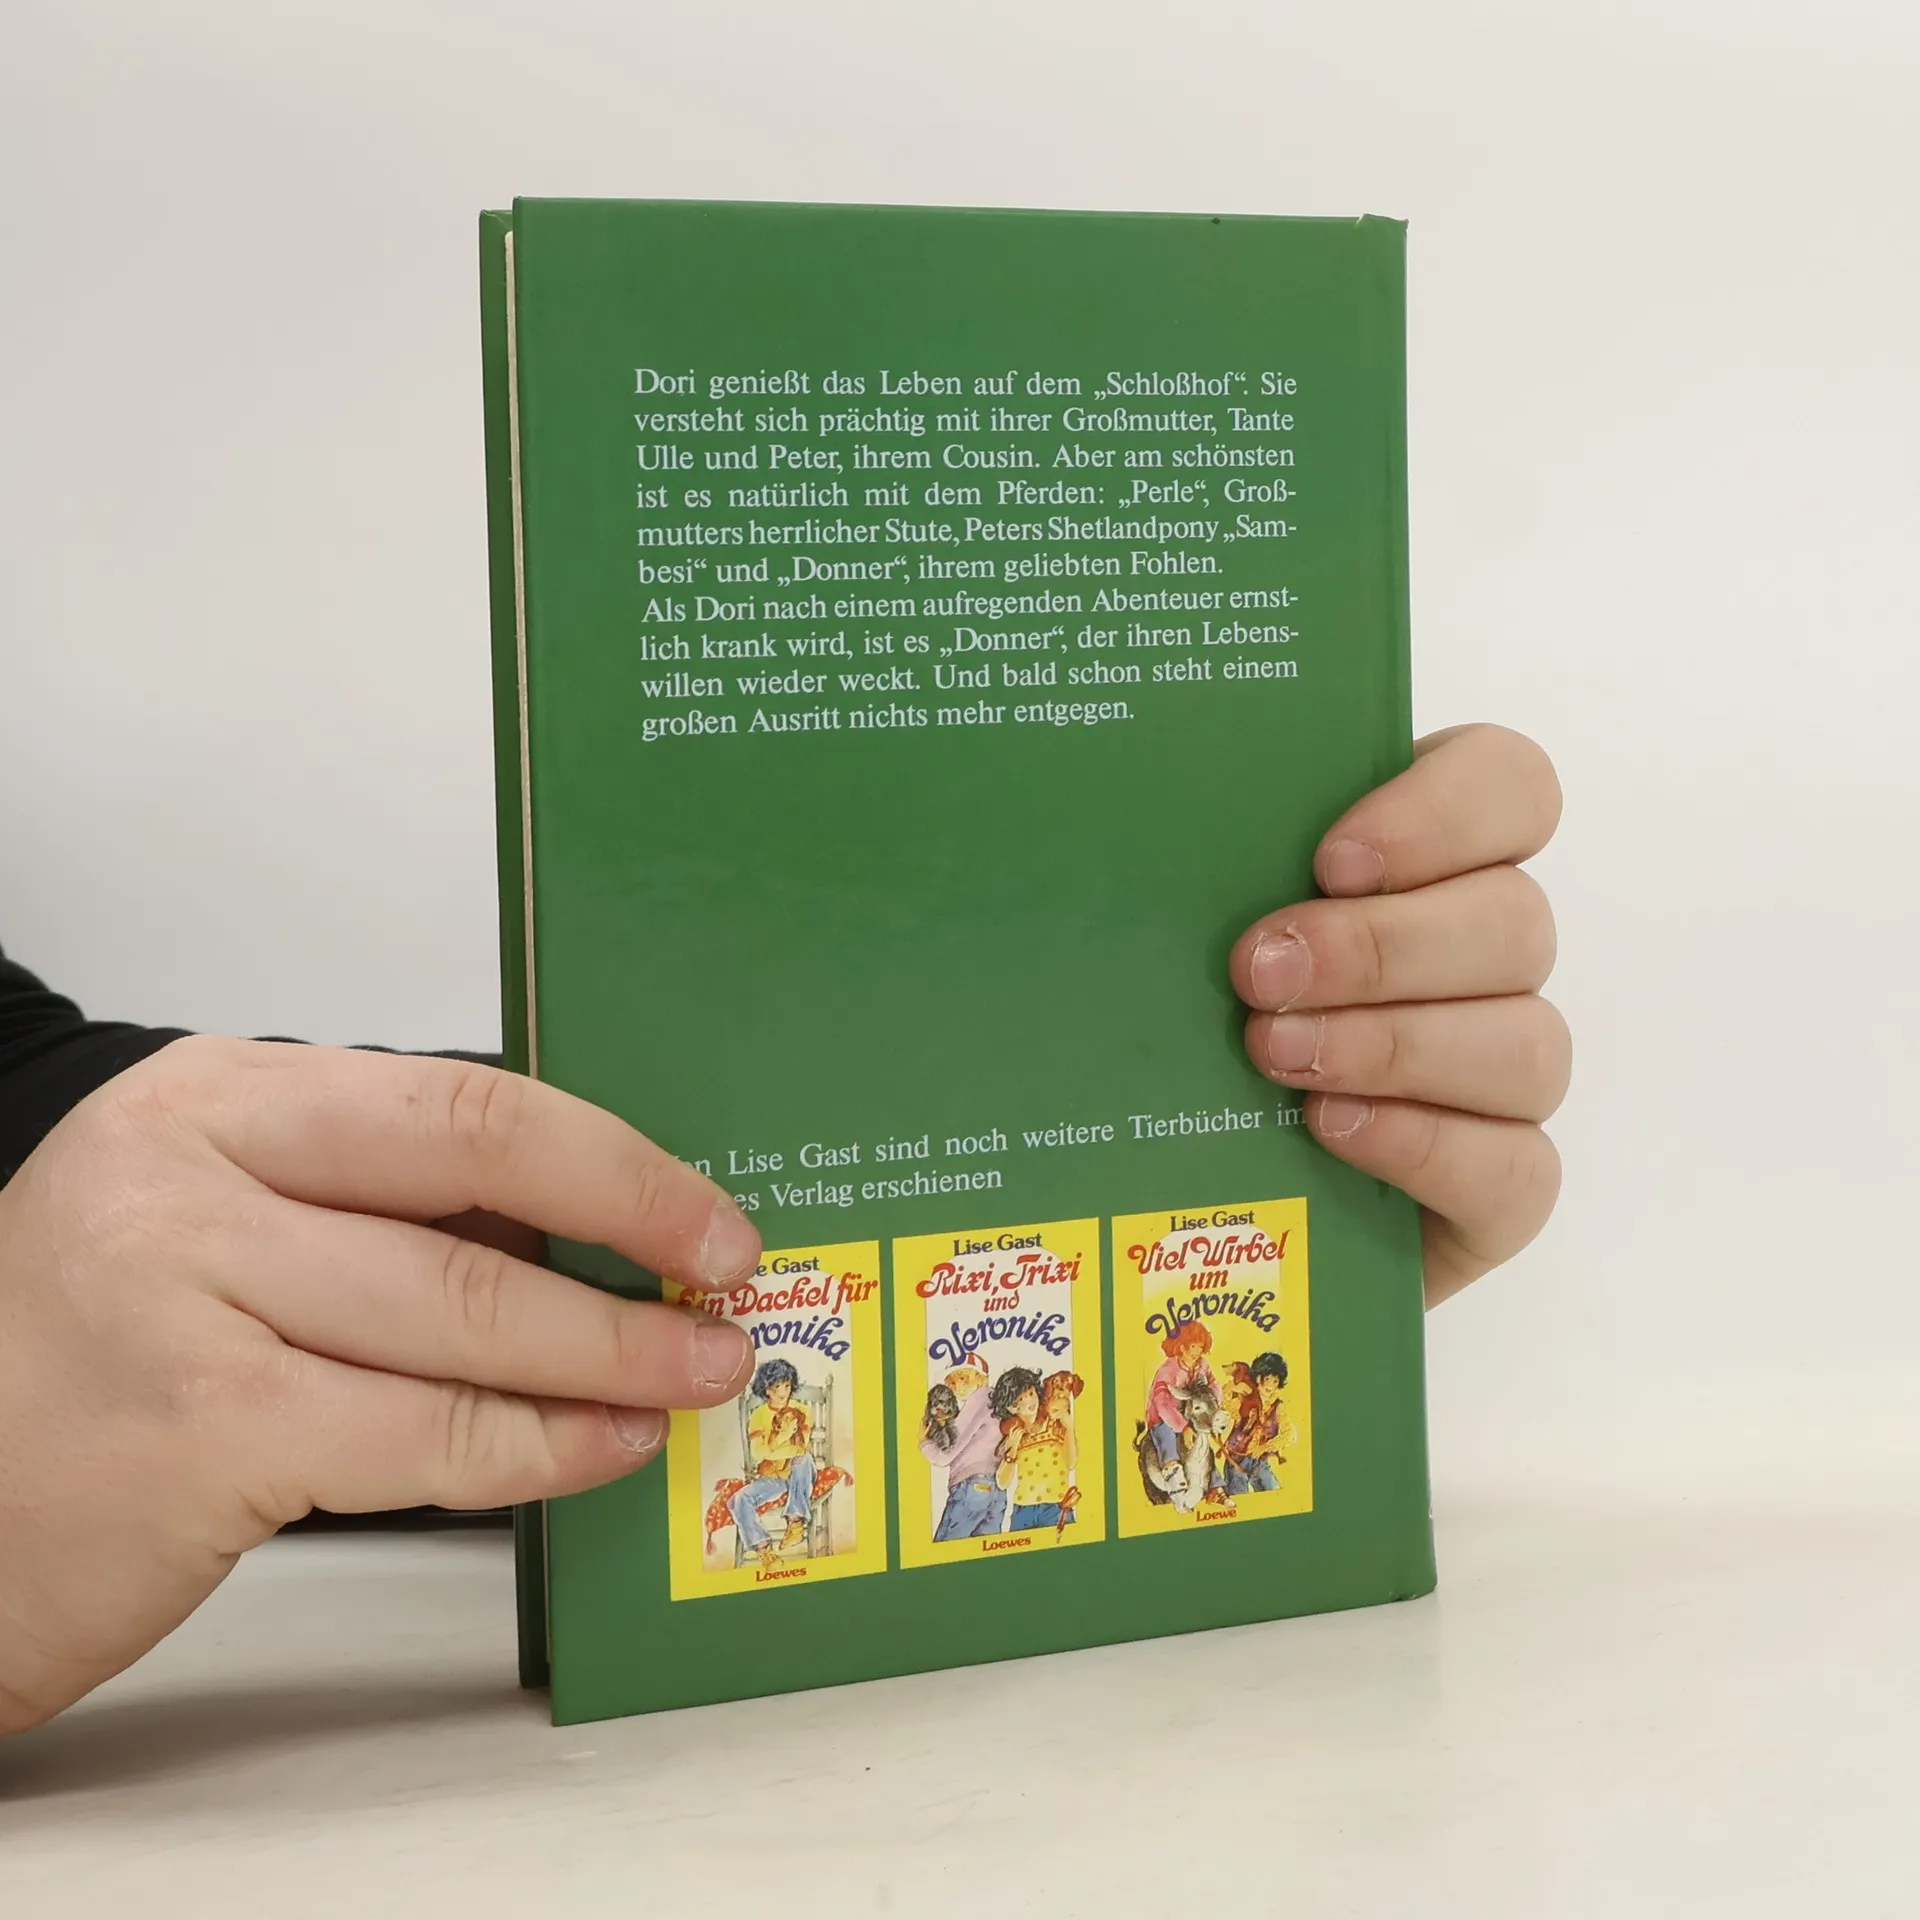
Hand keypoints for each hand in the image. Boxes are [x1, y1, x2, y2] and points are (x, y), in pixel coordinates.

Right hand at [0, 1038, 762, 1733]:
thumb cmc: (101, 1359)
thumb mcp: (227, 1227)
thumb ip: (383, 1211)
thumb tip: (592, 1229)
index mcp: (217, 1098)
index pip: (463, 1099)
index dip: (611, 1158)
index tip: (702, 1210)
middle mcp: (189, 1173)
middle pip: (477, 1184)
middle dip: (636, 1237)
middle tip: (727, 1290)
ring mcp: (184, 1297)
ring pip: (464, 1314)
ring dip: (610, 1352)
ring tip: (692, 1373)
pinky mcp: (197, 1433)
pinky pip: (423, 1437)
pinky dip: (538, 1444)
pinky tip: (599, 1445)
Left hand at [1229, 725, 1566, 1305]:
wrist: (1191, 1212)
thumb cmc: (1179, 1029)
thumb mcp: (1172, 933)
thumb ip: (1188, 871)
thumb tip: (1114, 821)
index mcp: (1430, 861)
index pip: (1509, 786)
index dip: (1444, 811)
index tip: (1330, 860)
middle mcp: (1486, 961)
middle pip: (1514, 920)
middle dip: (1382, 945)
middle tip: (1257, 971)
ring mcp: (1504, 1076)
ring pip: (1526, 1041)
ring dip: (1395, 1045)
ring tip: (1276, 1055)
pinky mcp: (1501, 1188)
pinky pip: (1517, 1165)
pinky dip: (1425, 1144)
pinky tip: (1332, 1130)